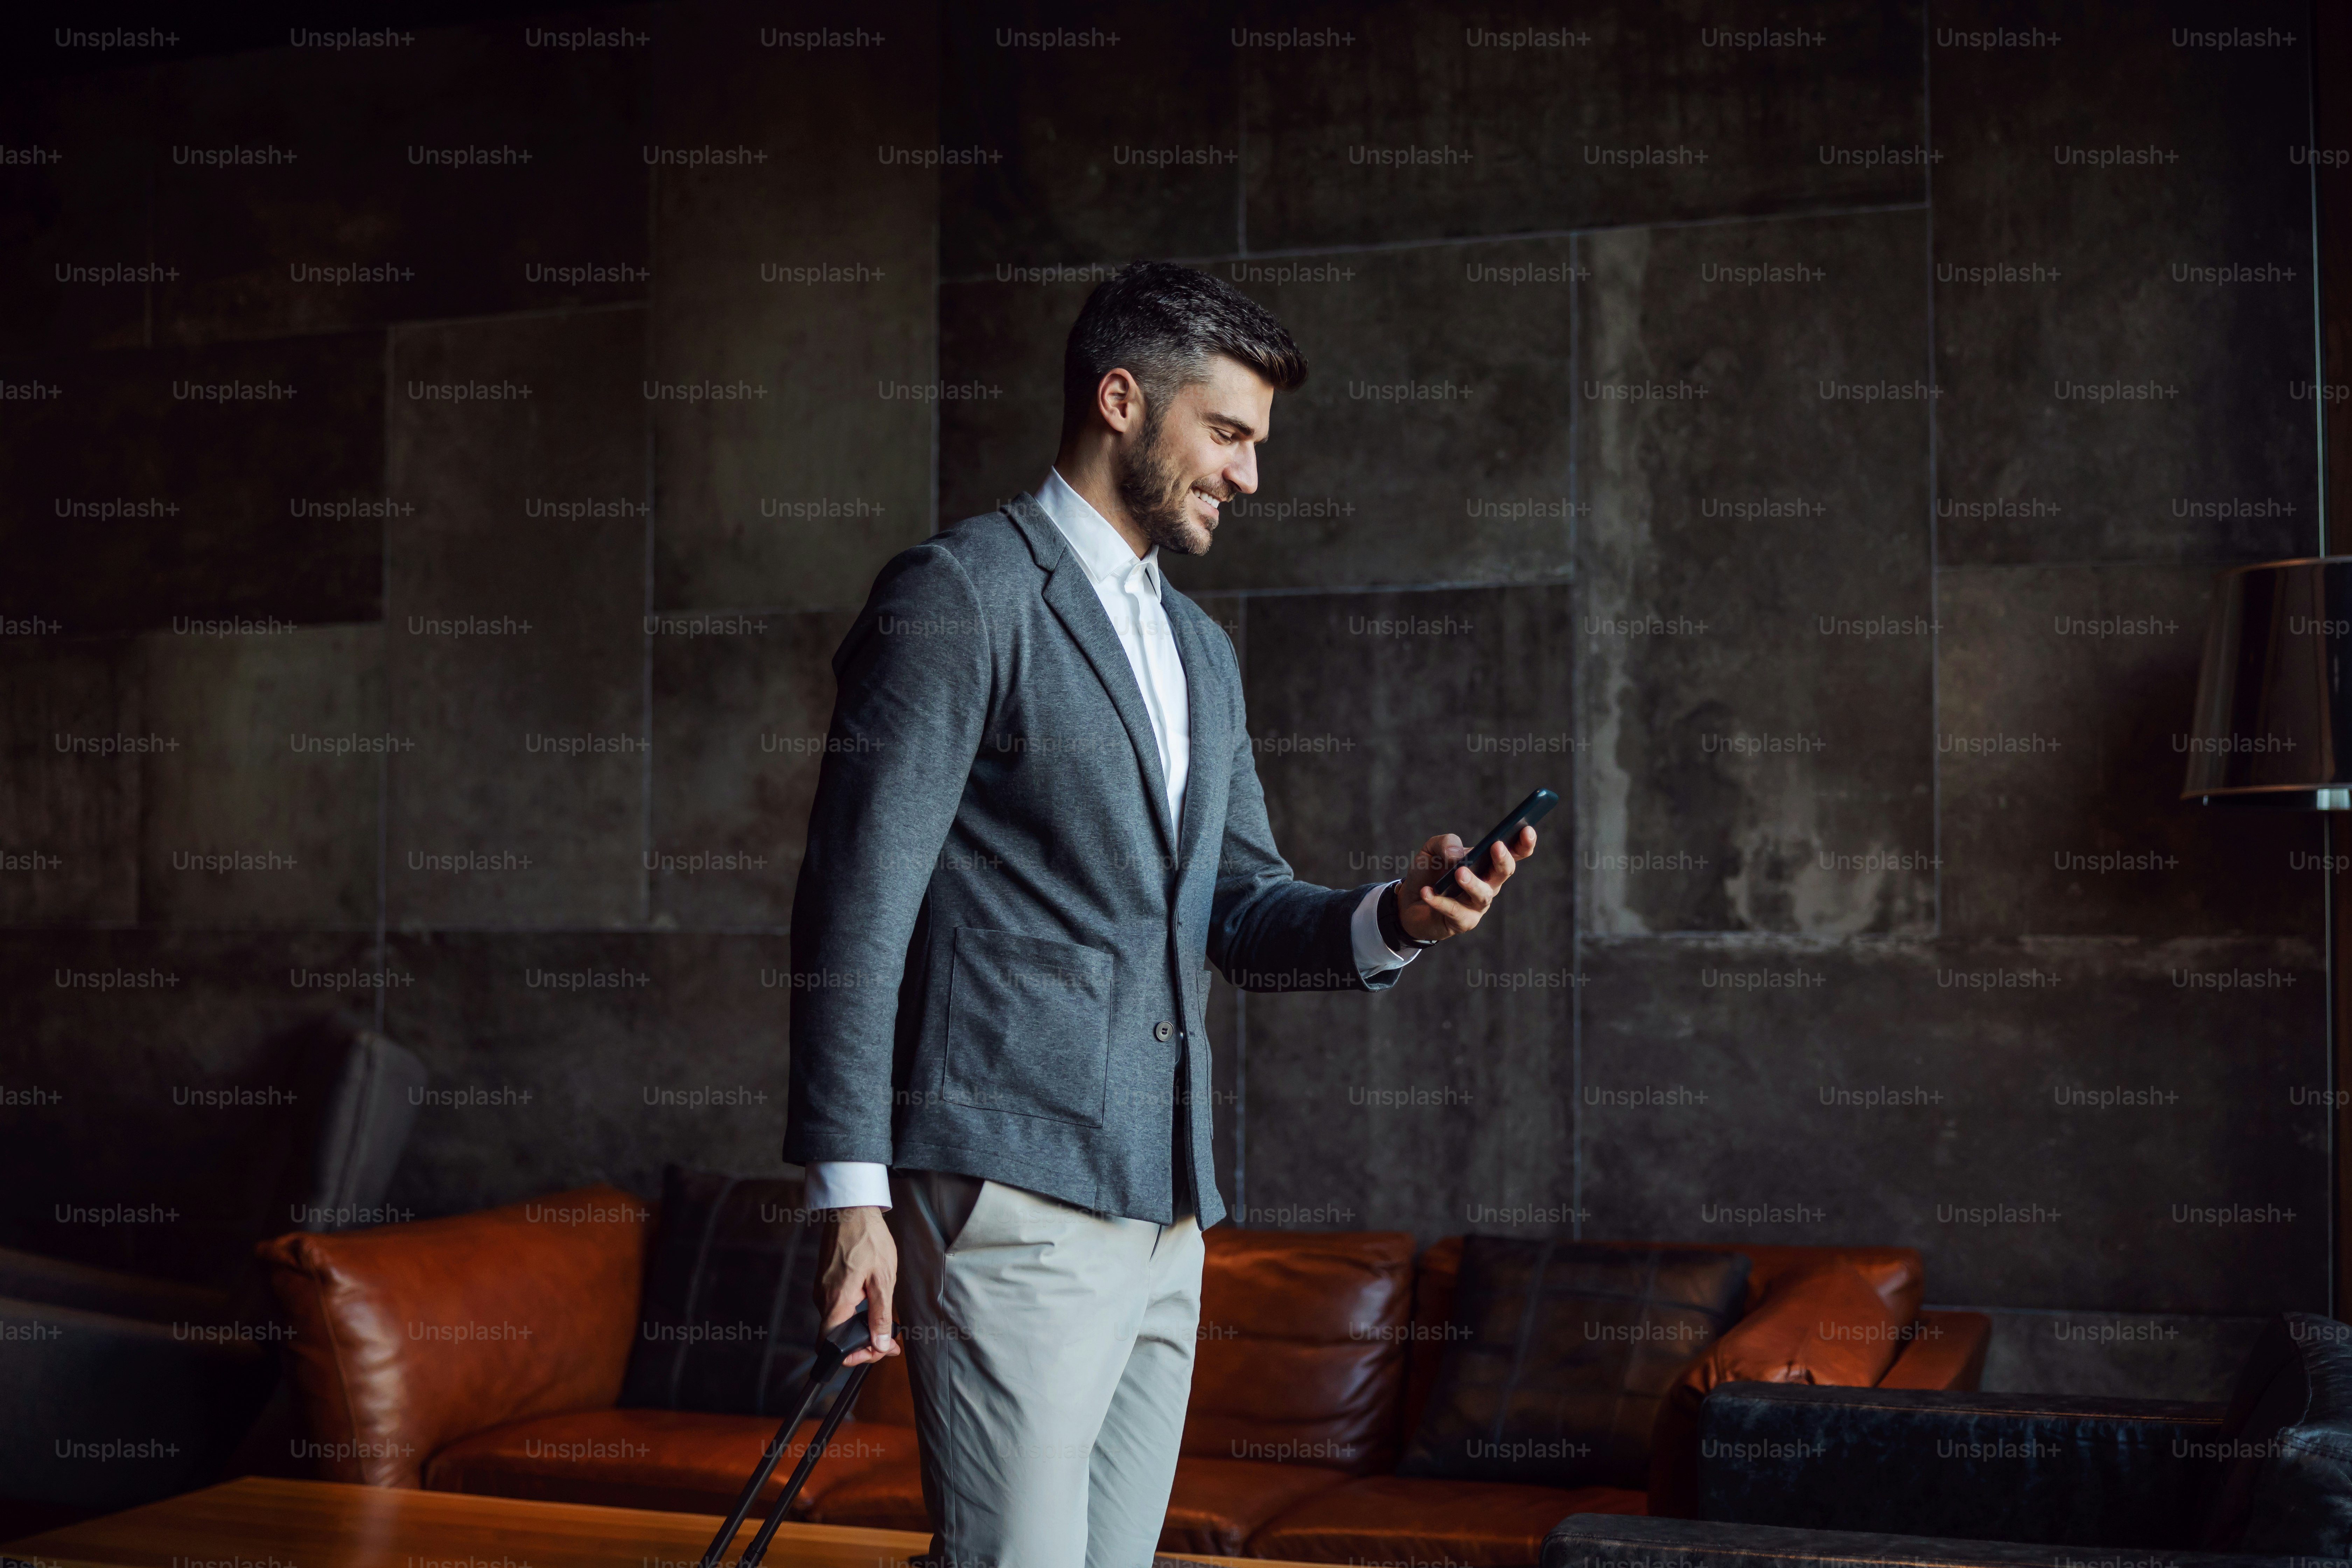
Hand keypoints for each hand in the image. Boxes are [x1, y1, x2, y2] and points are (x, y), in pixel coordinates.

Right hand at [815, 1205, 899, 1365]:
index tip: (876, 1351)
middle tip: (887, 1340)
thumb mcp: (883, 1279)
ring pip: (837, 1321)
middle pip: (836, 1336)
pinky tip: (870, 1301)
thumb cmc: (868, 1239)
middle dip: (862, 1343)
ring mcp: (821, 1289)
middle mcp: (823, 1298)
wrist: (851, 1210)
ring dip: (859, 1326)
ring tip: (883, 1320)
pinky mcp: (824, 1282)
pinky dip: (852, 1311)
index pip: (830, 1345)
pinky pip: (836, 1305)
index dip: (853, 1356)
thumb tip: (879, 1344)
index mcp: (836, 1301)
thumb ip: (881, 1315)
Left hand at [1396, 825, 1536, 942]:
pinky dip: (1440, 901)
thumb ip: (1445, 843)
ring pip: (1483, 895)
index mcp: (1488, 863)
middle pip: (1504, 872)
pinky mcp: (1463, 922)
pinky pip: (1455, 911)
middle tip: (1496, 846)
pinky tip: (1427, 892)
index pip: (1514, 853)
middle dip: (1503, 859)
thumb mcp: (1432, 850)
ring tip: (1459, 872)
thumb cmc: (1429, 873)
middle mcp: (1489, 884)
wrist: (1409, 901)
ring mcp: (1477, 905)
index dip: (1524, 843)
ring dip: (1472, 883)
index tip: (1528, 829)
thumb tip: (1456, 854)